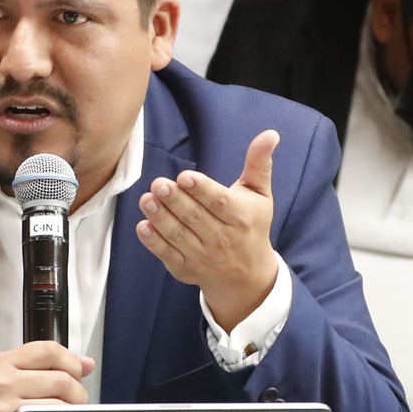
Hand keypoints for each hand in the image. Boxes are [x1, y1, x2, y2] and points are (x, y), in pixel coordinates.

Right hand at [0, 342, 92, 411]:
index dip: (72, 362)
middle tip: (74, 403)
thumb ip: (41, 367)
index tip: (77, 373)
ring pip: (61, 407)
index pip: (49, 351)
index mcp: (0, 366)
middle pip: (62, 380)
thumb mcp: (2, 378)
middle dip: (78, 393)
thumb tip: (86, 364)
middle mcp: (1, 386)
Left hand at [135, 130, 279, 329]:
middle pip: (195, 217)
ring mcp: (203, 256)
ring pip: (179, 236)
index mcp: (241, 217)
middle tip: (158, 184)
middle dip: (175, 200)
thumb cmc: (252, 226)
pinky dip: (154, 243)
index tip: (185, 176)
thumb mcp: (259, 195)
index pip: (219, 202)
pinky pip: (169, 256)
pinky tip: (142, 226)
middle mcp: (222, 239)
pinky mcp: (186, 269)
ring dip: (161, 218)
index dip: (202, 189)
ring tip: (146, 200)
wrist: (247, 277)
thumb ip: (259, 164)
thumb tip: (269, 134)